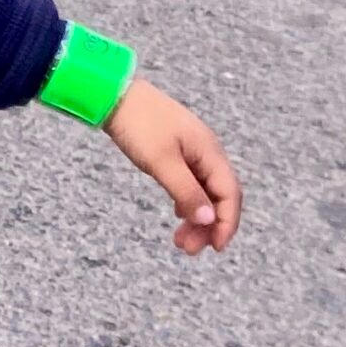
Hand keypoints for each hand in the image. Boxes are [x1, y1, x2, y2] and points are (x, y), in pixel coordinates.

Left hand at [104, 79, 241, 255]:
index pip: (230, 193)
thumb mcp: (161, 162)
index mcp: (210, 153)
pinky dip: (187, 202)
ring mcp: (192, 152)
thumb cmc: (139, 124)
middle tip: (189, 250)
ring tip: (179, 241)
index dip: (227, 222)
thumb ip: (185, 191)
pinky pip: (191, 183)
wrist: (115, 96)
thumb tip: (207, 219)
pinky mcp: (176, 152)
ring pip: (204, 191)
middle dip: (209, 225)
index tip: (216, 247)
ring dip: (196, 217)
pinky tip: (177, 214)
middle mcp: (206, 153)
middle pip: (219, 196)